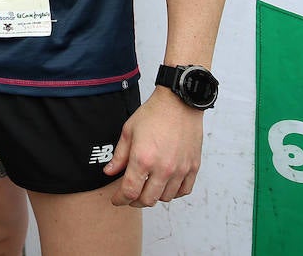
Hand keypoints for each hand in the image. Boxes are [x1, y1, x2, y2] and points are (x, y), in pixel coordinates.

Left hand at [104, 89, 204, 206]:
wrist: (179, 103)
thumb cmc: (153, 114)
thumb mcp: (128, 132)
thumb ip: (119, 156)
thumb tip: (109, 172)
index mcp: (143, 159)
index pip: (129, 192)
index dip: (120, 199)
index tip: (117, 199)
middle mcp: (163, 168)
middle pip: (147, 200)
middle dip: (135, 201)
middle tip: (130, 195)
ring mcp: (180, 169)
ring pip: (165, 198)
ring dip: (154, 196)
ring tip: (147, 187)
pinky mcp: (193, 167)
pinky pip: (184, 191)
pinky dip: (173, 193)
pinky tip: (166, 185)